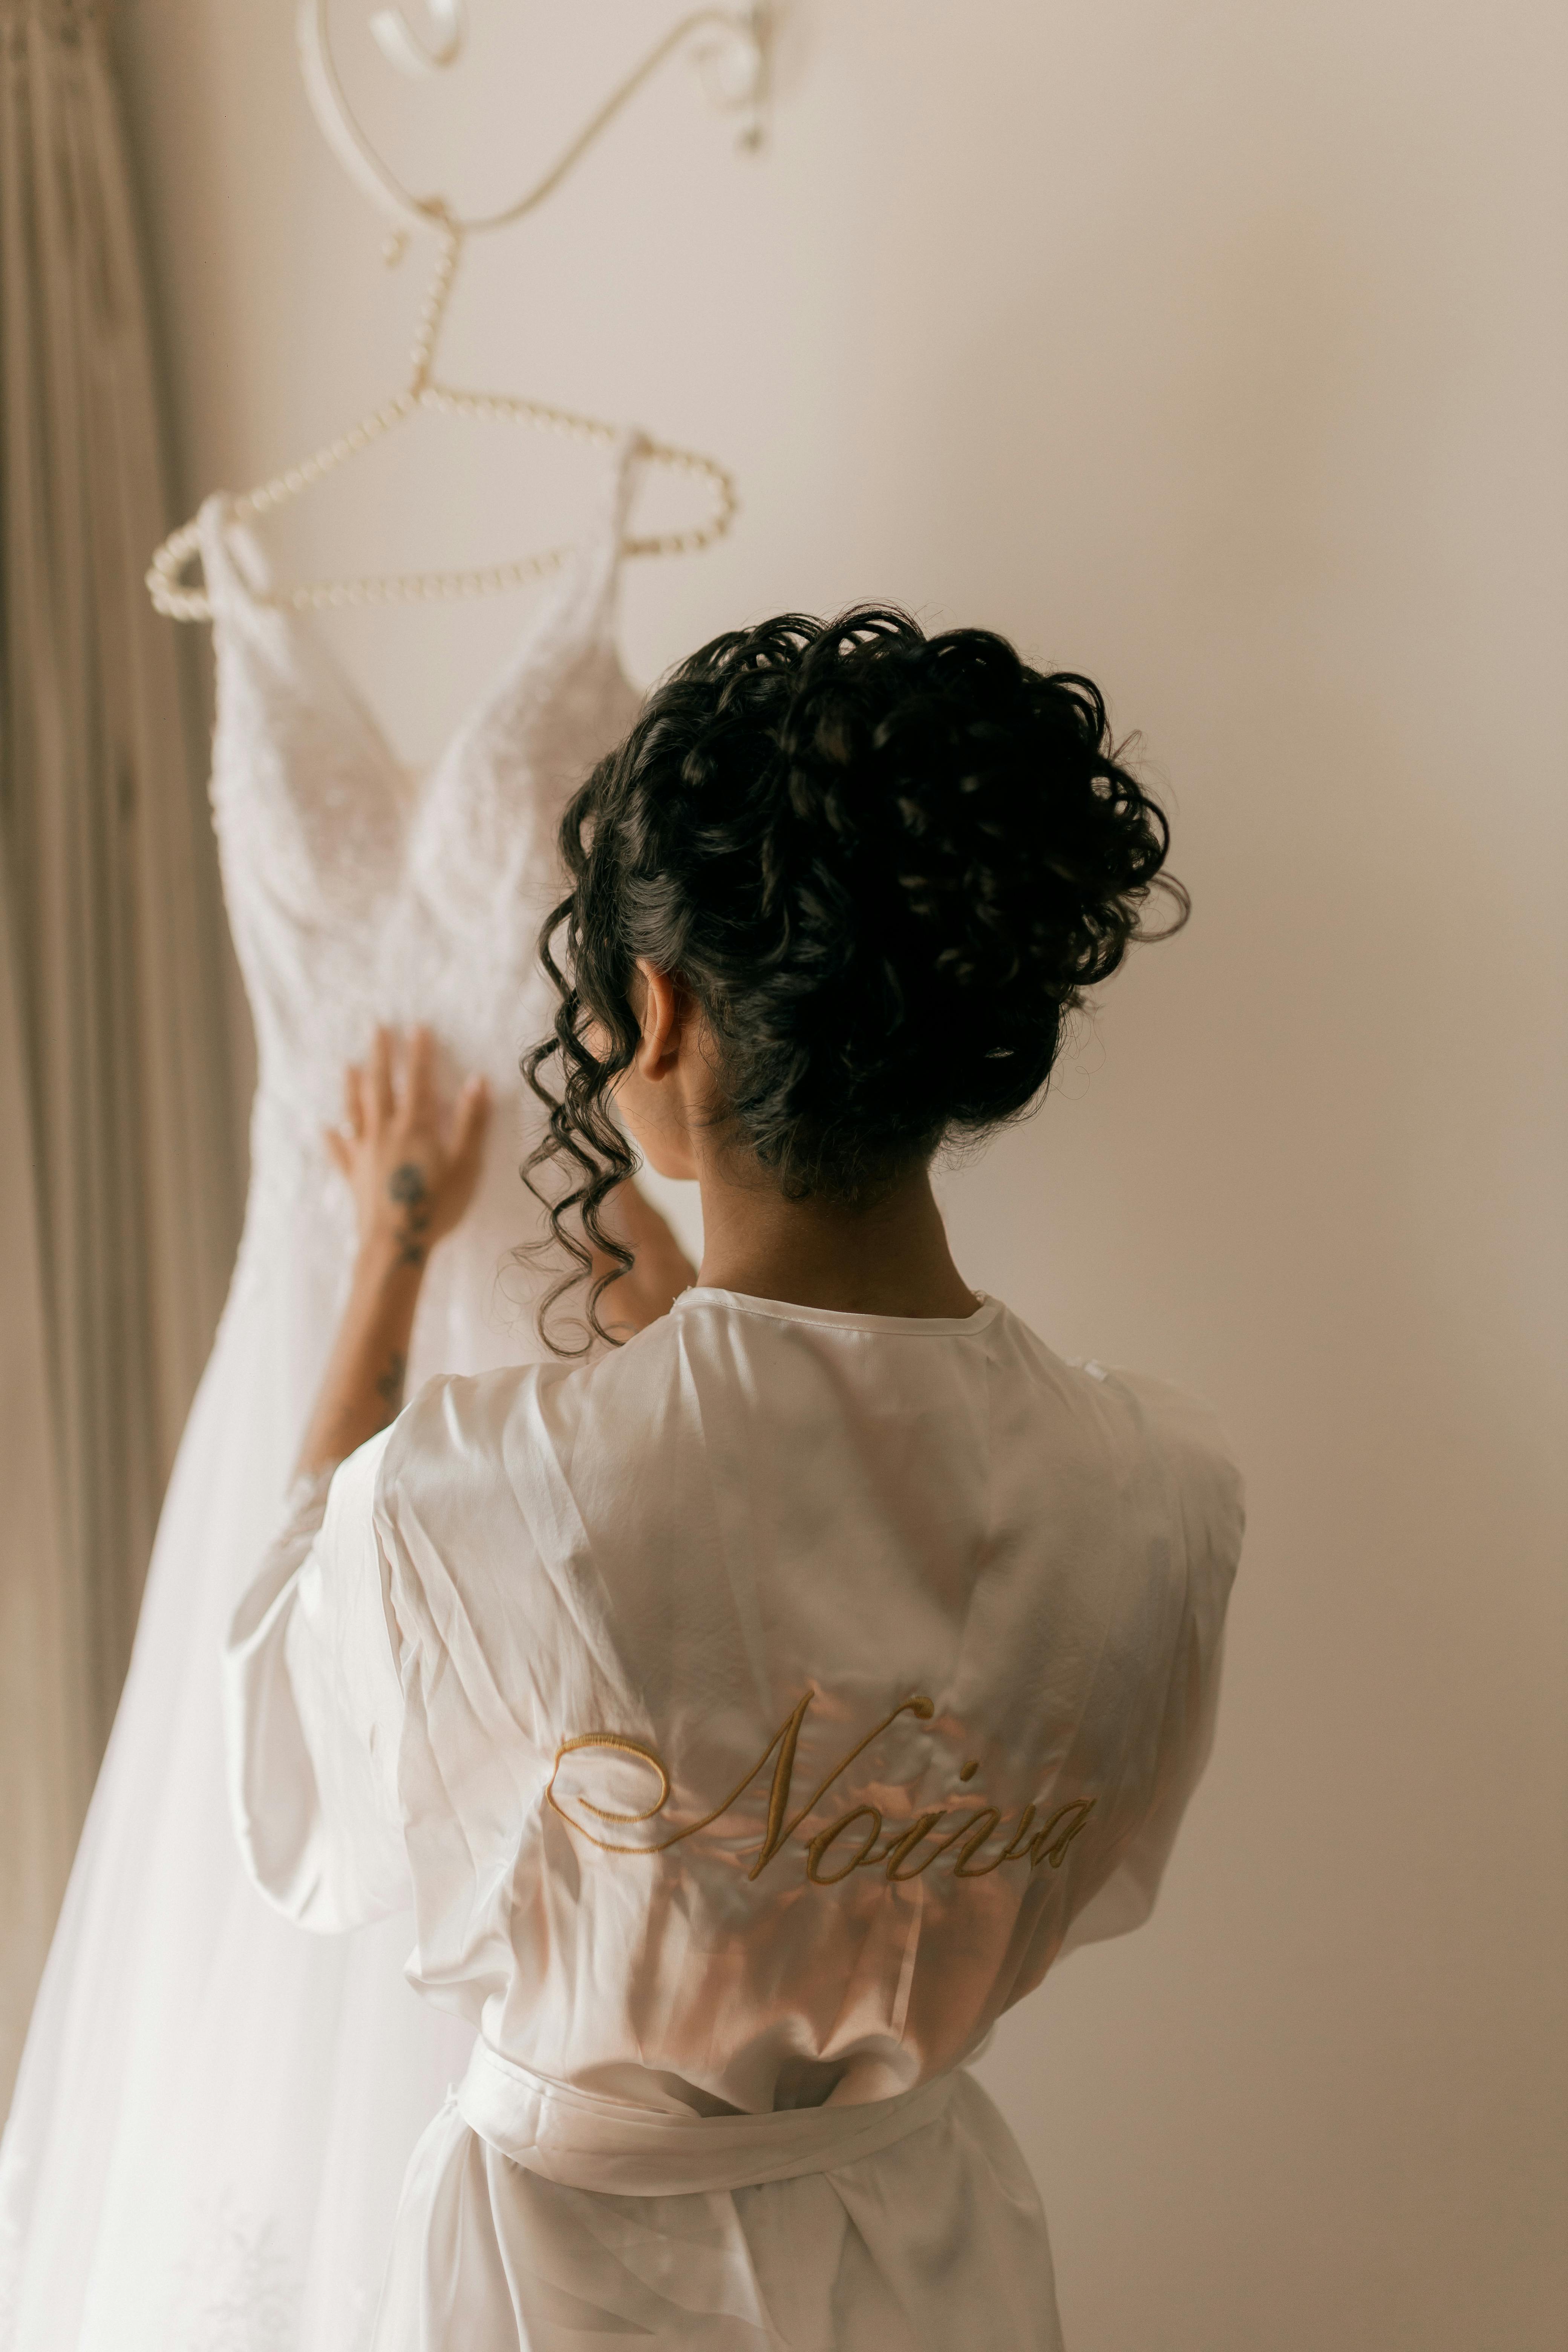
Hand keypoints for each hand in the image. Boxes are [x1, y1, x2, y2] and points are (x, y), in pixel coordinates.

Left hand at [326, 1026, 489, 1269]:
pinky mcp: (354, 1177)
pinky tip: (326, 1129)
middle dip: (380, 1056)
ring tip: (348, 1065)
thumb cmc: (436, 1206)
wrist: (395, 1245)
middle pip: (380, 1086)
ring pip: (355, 1112)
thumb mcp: (466, 1165)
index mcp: (415, 1127)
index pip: (418, 1080)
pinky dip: (333, 1139)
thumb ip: (471, 1122)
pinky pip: (340, 1152)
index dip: (419, 1053)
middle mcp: (385, 1133)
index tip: (418, 1027)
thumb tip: (477, 1082)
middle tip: (377, 1029)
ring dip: (352, 1087)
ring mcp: (365, 1154)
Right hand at [589, 1179, 697, 1336]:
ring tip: (628, 1208)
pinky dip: (651, 1237)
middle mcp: (674, 1255)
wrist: (689, 1355)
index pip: (640, 1211)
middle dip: (636, 1200)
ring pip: (662, 1234)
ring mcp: (681, 1270)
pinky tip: (642, 1245)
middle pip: (654, 1219)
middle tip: (620, 1183)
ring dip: (645, 1218)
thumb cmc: (644, 1328)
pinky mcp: (683, 1284)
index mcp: (657, 1253)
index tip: (616, 1171)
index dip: (627, 1191)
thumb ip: (604, 1266)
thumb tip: (594, 1240)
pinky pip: (665, 1249)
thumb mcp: (615, 1299)